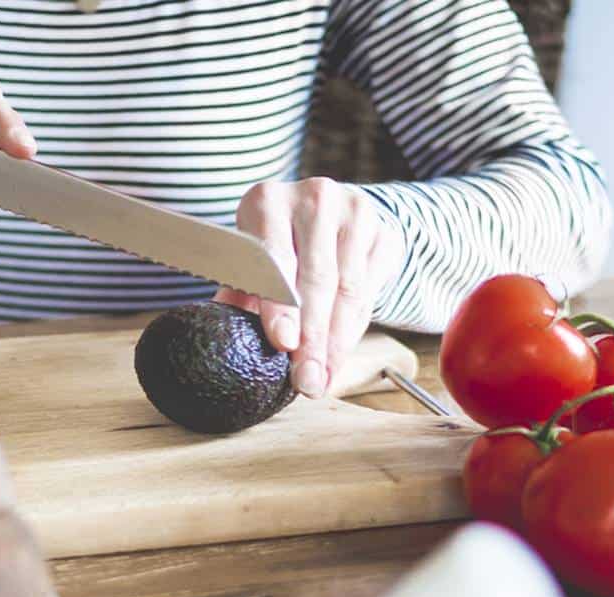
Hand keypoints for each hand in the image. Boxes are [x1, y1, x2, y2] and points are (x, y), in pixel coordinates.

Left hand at [214, 178, 404, 398]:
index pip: (275, 258)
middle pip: (317, 278)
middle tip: (306, 379)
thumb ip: (242, 295)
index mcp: (268, 201)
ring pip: (349, 290)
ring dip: (336, 342)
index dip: (281, 305)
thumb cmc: (279, 246)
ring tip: (322, 377)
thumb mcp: (252, 262)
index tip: (284, 343)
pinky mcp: (383, 233)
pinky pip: (371, 293)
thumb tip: (229, 337)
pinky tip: (338, 357)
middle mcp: (314, 199)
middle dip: (312, 337)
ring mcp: (355, 213)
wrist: (330, 218)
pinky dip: (354, 331)